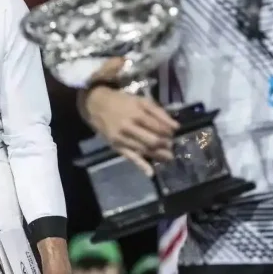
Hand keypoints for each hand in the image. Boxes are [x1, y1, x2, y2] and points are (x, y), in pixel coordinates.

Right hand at [83, 59, 178, 175]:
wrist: (95, 105)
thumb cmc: (121, 101)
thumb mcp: (141, 101)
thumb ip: (159, 112)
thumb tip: (176, 127)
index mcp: (137, 113)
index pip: (158, 126)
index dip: (168, 132)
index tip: (174, 134)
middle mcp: (129, 127)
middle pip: (152, 140)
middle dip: (165, 145)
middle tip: (171, 146)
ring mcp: (122, 138)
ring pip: (143, 150)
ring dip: (158, 155)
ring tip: (168, 157)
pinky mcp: (116, 146)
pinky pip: (130, 157)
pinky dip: (141, 165)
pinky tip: (150, 172)